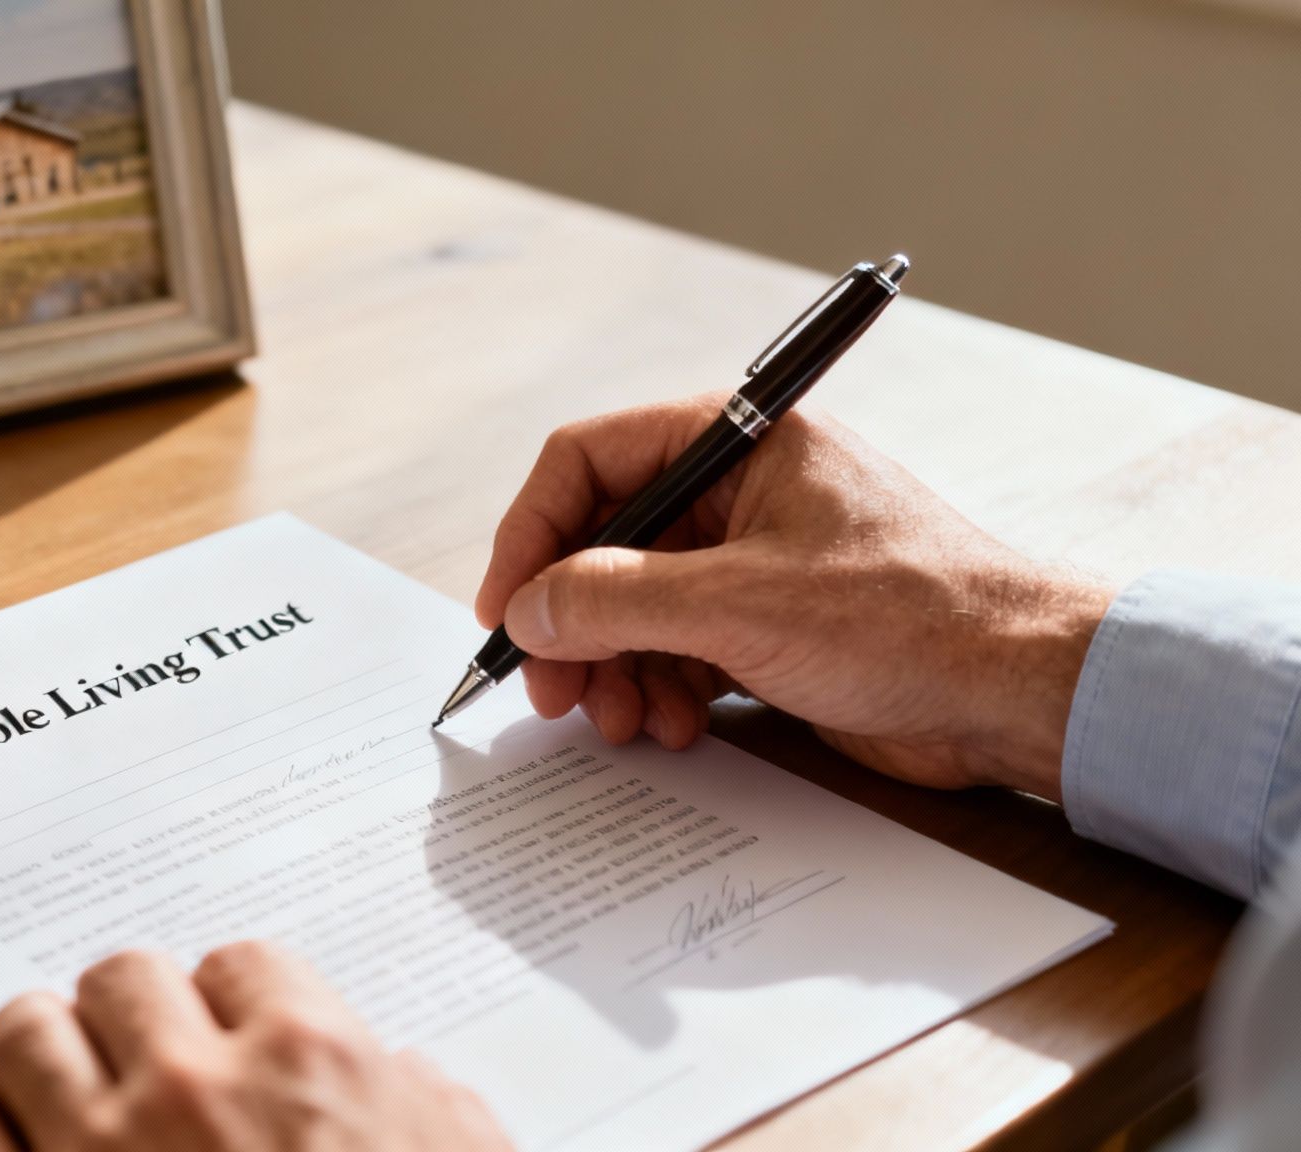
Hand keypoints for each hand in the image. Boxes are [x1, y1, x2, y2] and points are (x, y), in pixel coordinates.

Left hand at [0, 942, 511, 1151]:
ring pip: (28, 1027)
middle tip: (137, 1054)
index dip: (230, 1002)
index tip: (225, 1033)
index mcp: (310, 1064)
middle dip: (130, 1014)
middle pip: (125, 978)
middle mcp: (194, 1086)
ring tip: (49, 1073)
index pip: (241, 964)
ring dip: (39, 1046)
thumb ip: (434, 1113)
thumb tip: (407, 1079)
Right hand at [476, 394, 1113, 800]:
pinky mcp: (771, 629)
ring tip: (624, 723)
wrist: (1021, 693)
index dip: (531, 534)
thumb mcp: (739, 604)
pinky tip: (677, 728)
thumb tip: (529, 607)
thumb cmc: (912, 617)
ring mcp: (753, 565)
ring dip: (615, 671)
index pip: (589, 462)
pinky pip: (679, 652)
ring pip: (635, 609)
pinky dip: (663, 692)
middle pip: (604, 546)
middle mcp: (738, 494)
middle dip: (572, 624)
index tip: (506, 610)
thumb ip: (615, 599)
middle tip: (554, 693)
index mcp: (738, 442)